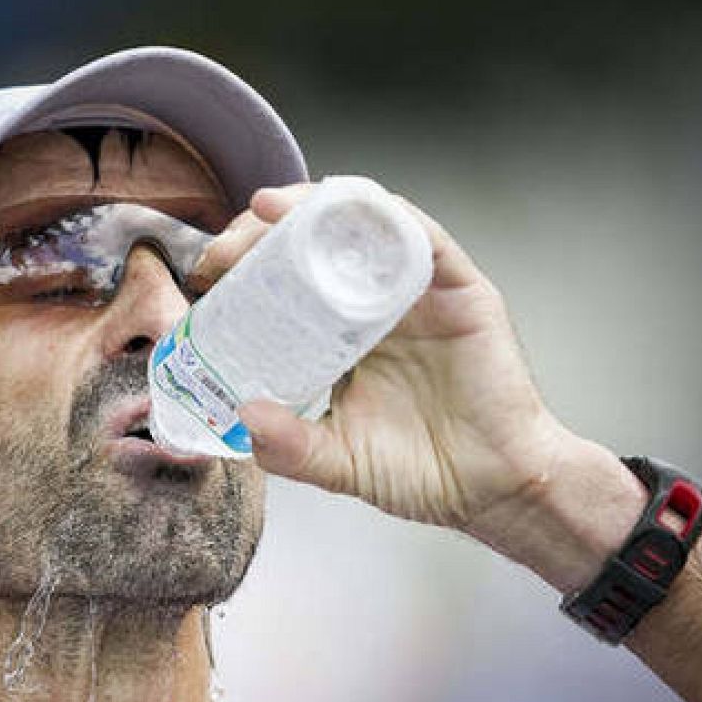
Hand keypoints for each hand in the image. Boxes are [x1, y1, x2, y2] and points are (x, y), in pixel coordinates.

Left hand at [195, 183, 570, 535]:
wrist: (495, 490)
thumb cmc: (424, 474)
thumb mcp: (338, 463)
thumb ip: (290, 447)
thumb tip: (243, 415)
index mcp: (344, 336)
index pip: (288, 281)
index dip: (245, 267)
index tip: (206, 275)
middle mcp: (378, 305)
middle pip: (316, 243)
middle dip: (263, 233)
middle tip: (224, 249)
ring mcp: (420, 294)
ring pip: (365, 227)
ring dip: (314, 210)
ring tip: (267, 212)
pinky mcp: (462, 292)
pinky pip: (424, 239)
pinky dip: (386, 219)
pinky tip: (347, 216)